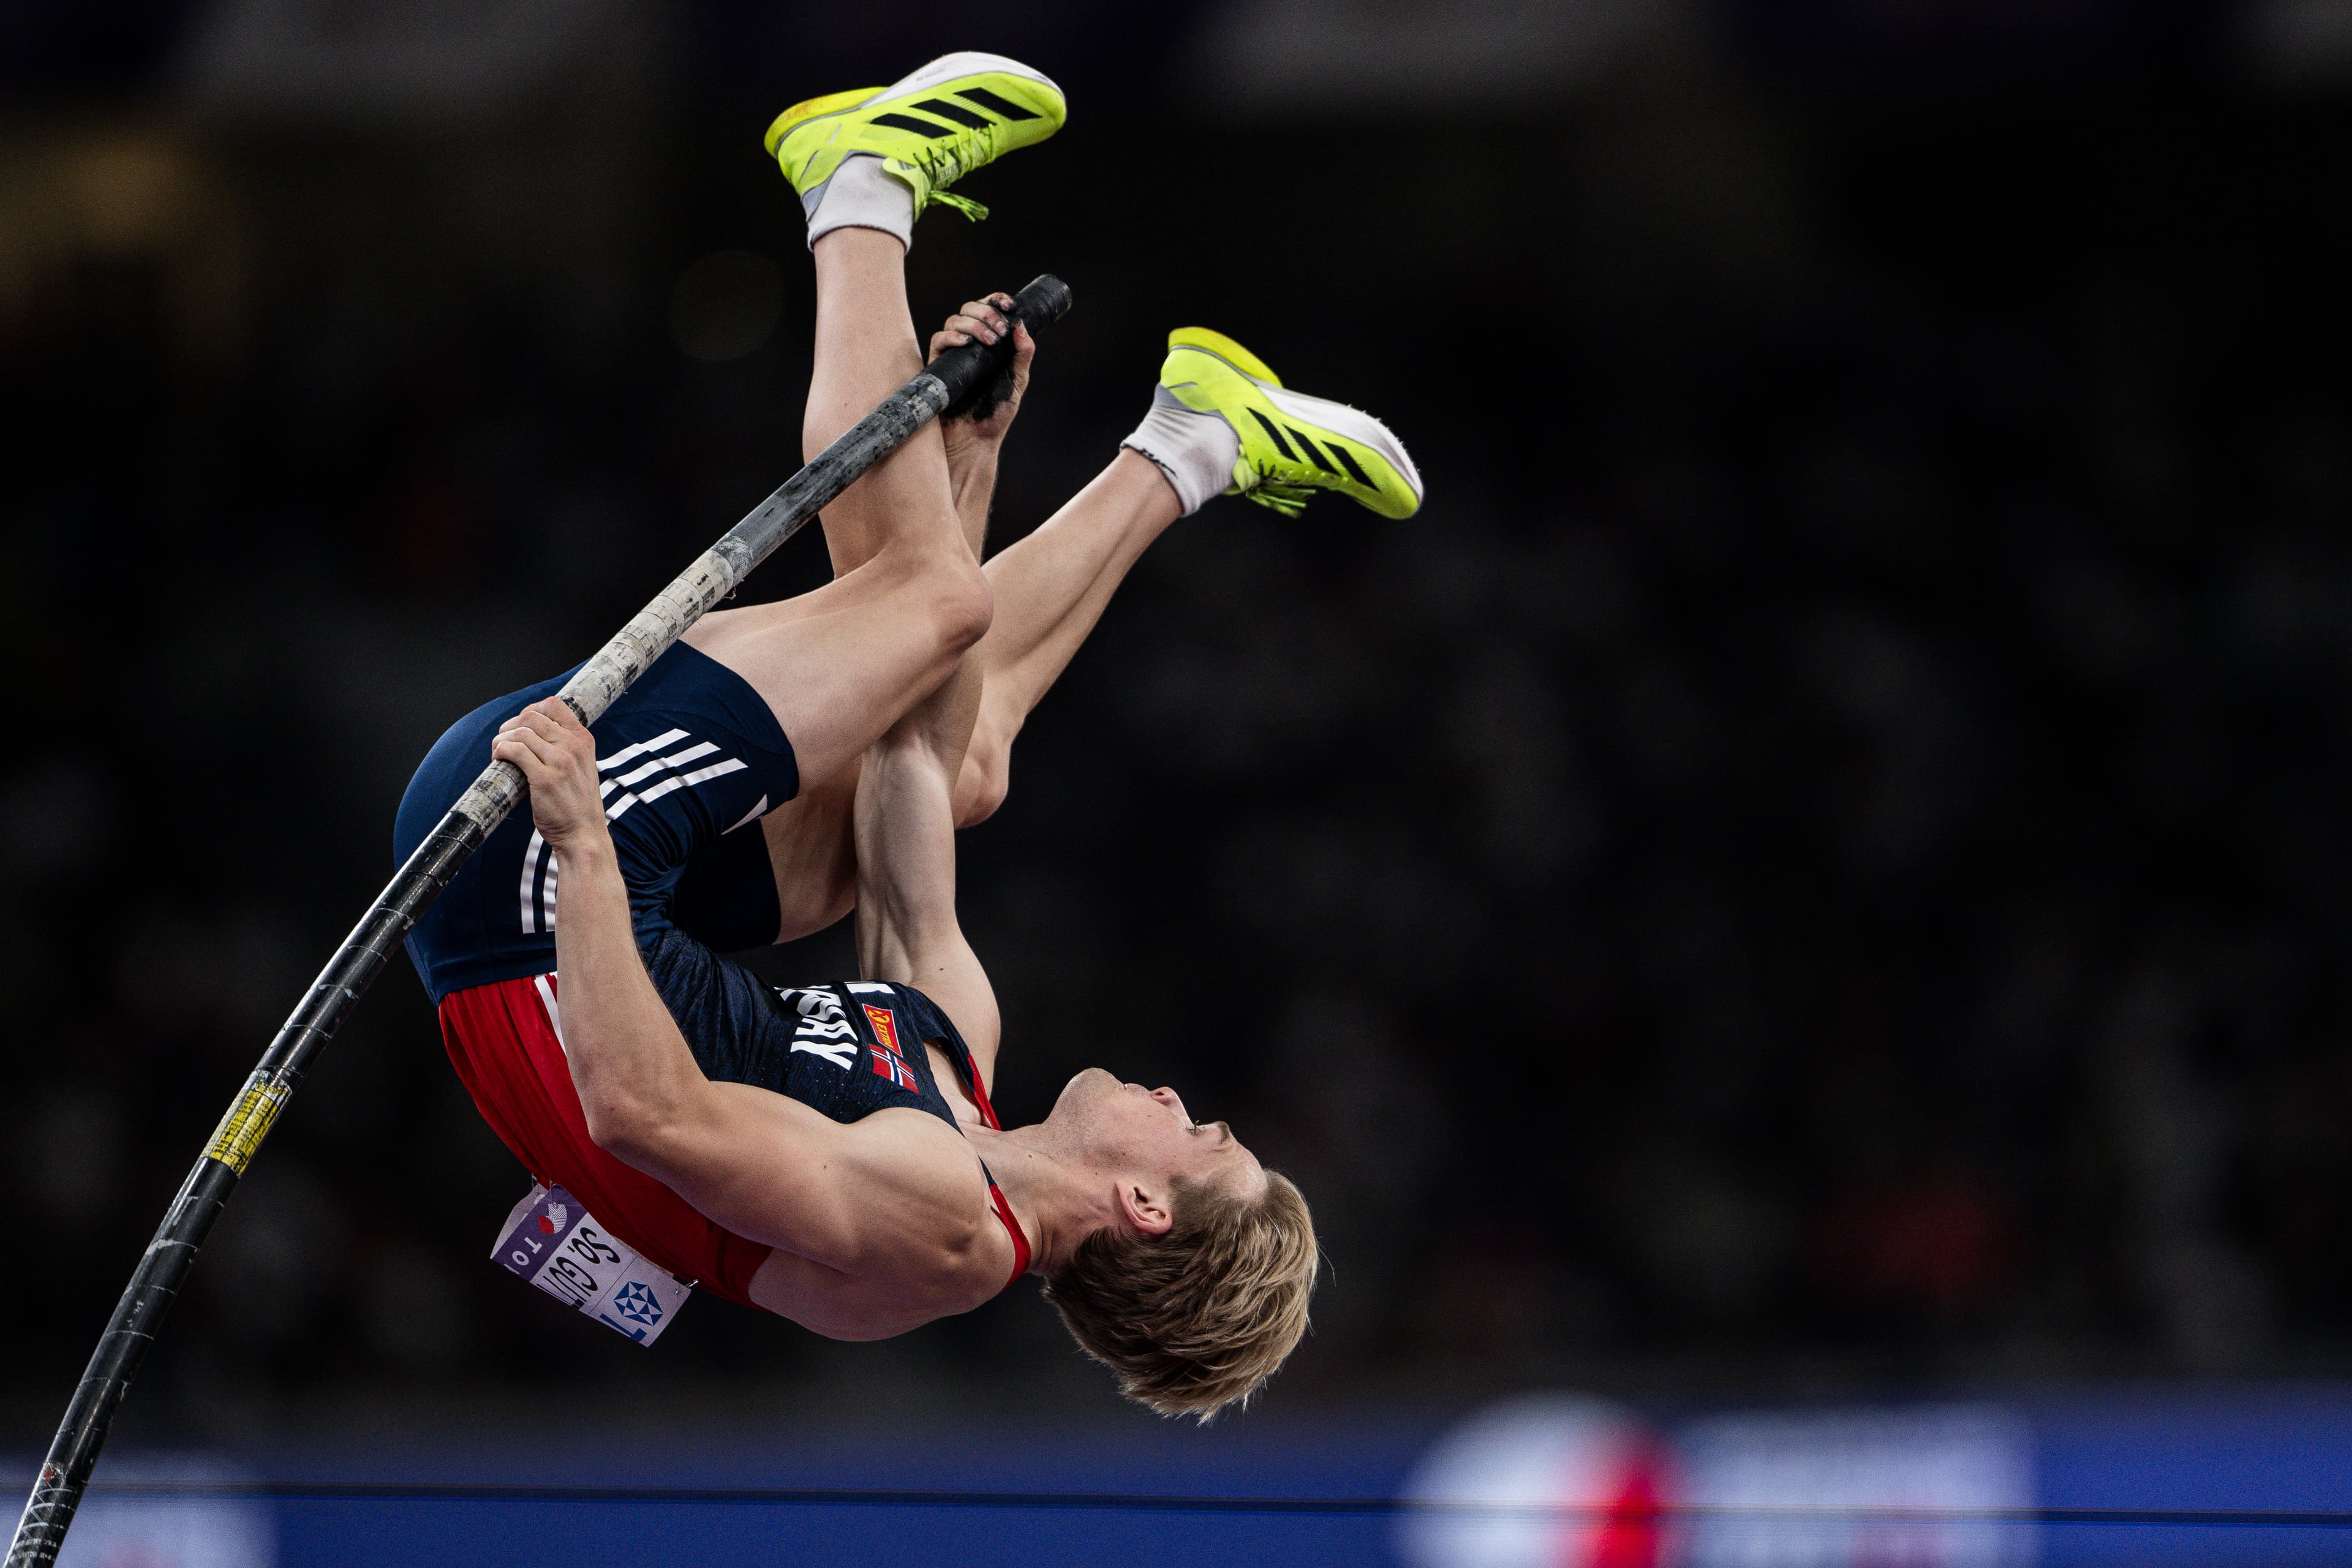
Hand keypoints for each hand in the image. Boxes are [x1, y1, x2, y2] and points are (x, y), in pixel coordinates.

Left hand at [493, 698, 608, 854]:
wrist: (583, 834)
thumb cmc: (577, 804)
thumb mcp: (581, 768)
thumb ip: (565, 748)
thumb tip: (532, 733)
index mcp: (583, 740)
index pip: (553, 705)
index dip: (530, 710)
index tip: (520, 727)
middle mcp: (574, 746)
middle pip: (531, 716)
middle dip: (510, 726)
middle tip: (504, 742)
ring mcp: (561, 762)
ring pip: (521, 732)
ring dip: (502, 739)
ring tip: (498, 753)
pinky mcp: (545, 779)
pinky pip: (515, 751)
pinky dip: (501, 751)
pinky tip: (499, 759)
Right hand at [932, 291, 1033, 449]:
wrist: (975, 439)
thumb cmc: (995, 412)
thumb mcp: (1017, 381)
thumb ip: (1022, 355)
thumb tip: (1022, 325)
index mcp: (990, 342)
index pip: (989, 309)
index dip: (997, 300)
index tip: (1010, 305)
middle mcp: (970, 343)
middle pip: (969, 308)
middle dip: (986, 312)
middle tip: (1000, 330)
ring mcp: (952, 352)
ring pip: (954, 320)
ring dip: (973, 324)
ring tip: (988, 341)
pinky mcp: (937, 364)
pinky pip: (938, 340)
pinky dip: (951, 337)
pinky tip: (965, 343)